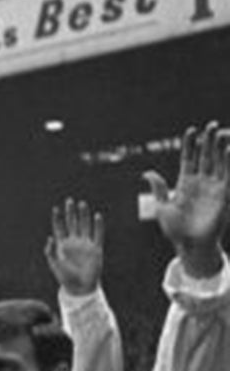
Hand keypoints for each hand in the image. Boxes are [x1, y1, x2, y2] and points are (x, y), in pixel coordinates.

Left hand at [43, 198, 104, 295]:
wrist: (80, 287)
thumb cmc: (64, 277)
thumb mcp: (53, 263)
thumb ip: (50, 251)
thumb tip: (49, 237)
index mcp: (62, 245)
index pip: (59, 228)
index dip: (58, 218)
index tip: (56, 208)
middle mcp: (74, 242)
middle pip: (72, 223)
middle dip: (71, 212)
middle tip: (69, 200)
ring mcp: (85, 244)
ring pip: (84, 226)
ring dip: (83, 215)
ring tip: (82, 204)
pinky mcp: (96, 249)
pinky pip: (98, 235)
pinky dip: (98, 226)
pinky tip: (97, 216)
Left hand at [143, 122, 229, 277]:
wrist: (189, 245)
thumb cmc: (174, 229)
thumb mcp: (162, 207)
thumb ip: (158, 189)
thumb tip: (147, 173)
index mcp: (184, 183)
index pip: (189, 158)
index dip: (190, 145)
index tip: (190, 130)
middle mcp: (200, 182)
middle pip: (206, 157)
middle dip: (208, 141)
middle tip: (211, 125)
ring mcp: (213, 187)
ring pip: (218, 163)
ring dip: (220, 148)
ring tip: (221, 132)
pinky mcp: (223, 195)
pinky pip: (227, 176)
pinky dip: (228, 163)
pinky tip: (228, 150)